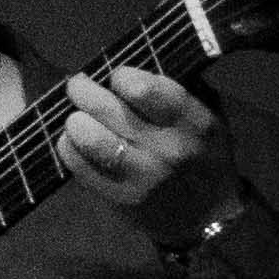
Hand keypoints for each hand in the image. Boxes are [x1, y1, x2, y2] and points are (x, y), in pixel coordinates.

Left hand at [56, 65, 236, 247]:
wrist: (208, 217)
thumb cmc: (205, 156)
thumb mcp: (210, 118)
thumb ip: (179, 91)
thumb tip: (137, 60)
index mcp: (196, 124)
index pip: (148, 90)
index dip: (123, 77)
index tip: (117, 75)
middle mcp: (169, 149)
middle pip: (111, 111)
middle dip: (85, 91)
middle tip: (77, 85)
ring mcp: (142, 176)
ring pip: (91, 139)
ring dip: (75, 120)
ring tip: (75, 115)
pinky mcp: (119, 197)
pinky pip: (80, 166)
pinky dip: (68, 147)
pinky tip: (71, 139)